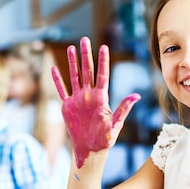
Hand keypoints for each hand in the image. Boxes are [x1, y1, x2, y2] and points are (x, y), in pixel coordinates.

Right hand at [51, 37, 139, 167]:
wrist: (90, 149)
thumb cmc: (105, 139)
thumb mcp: (116, 124)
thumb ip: (124, 108)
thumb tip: (136, 96)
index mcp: (101, 98)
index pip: (102, 75)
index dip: (103, 61)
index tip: (104, 46)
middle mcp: (89, 95)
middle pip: (87, 71)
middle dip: (85, 54)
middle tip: (84, 39)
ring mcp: (77, 99)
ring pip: (74, 76)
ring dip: (71, 62)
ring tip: (71, 47)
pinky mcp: (67, 106)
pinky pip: (61, 91)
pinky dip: (57, 81)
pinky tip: (53, 69)